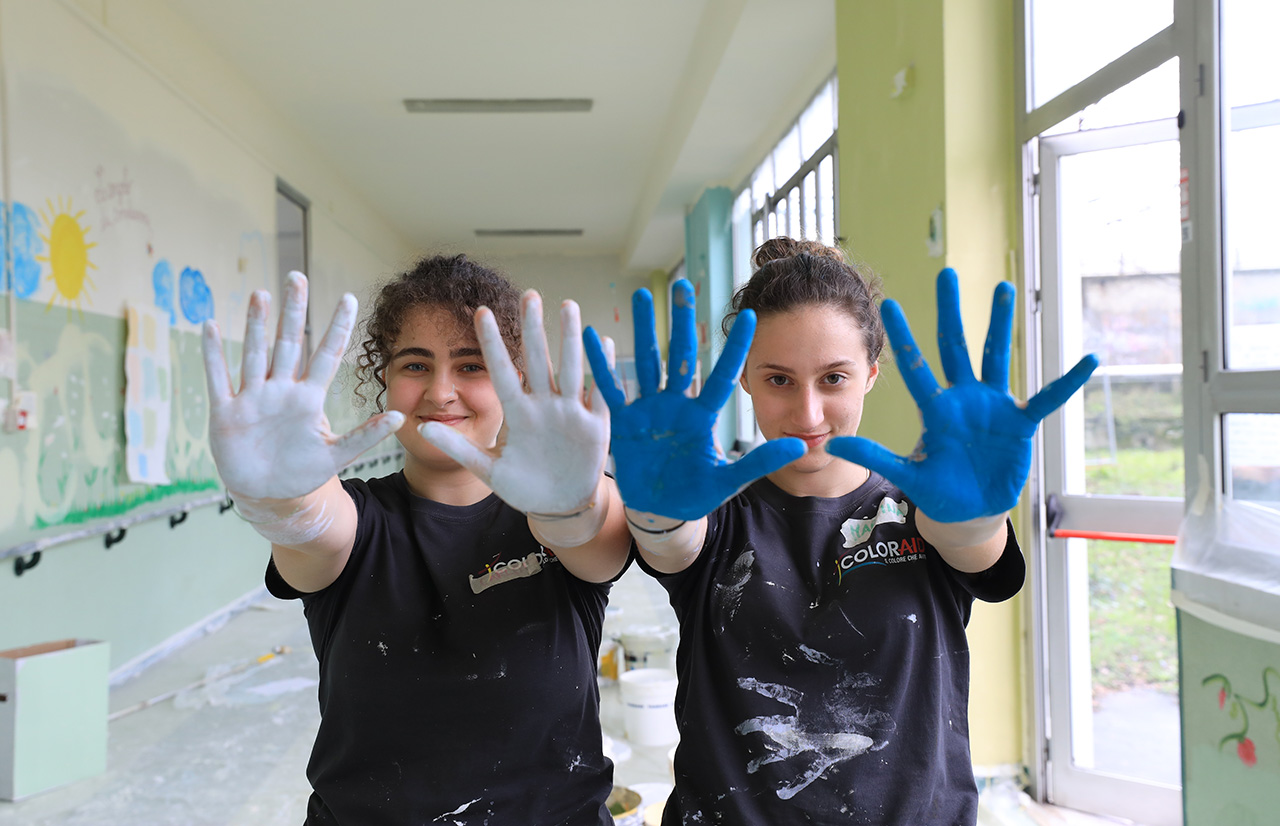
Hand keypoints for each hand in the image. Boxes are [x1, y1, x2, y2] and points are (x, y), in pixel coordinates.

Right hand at [202, 272, 403, 500]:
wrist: (268, 494)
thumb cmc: (302, 471)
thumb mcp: (337, 455)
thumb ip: (364, 436)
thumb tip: (398, 417)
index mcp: (309, 398)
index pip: (326, 355)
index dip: (337, 328)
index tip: (349, 298)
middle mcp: (281, 390)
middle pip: (288, 344)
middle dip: (293, 313)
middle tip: (297, 277)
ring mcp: (253, 399)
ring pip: (254, 355)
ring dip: (255, 326)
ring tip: (260, 294)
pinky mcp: (227, 413)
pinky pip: (219, 379)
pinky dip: (213, 355)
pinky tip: (210, 325)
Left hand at [419, 291, 608, 514]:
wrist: (557, 506)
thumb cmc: (523, 486)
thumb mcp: (488, 470)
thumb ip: (459, 448)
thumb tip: (423, 428)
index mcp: (519, 414)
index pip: (503, 371)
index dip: (493, 344)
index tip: (480, 313)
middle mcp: (545, 407)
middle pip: (539, 361)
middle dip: (535, 329)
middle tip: (530, 295)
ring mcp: (570, 414)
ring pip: (571, 368)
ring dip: (572, 338)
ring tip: (569, 305)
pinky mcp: (595, 427)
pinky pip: (600, 394)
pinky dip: (604, 370)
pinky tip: (604, 343)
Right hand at [583, 279, 804, 520]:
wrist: (660, 511)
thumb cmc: (696, 494)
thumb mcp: (729, 481)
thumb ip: (759, 462)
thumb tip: (800, 447)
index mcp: (702, 415)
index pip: (722, 375)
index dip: (735, 348)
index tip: (749, 316)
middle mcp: (676, 405)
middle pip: (680, 355)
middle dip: (681, 320)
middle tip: (683, 284)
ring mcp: (649, 410)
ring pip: (646, 361)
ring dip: (644, 329)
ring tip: (642, 295)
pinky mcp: (624, 422)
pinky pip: (611, 389)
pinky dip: (601, 364)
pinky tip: (593, 336)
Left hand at [826, 268, 1097, 522]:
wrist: (969, 510)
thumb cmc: (938, 488)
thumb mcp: (906, 473)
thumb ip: (876, 455)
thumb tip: (833, 444)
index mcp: (935, 409)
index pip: (915, 367)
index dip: (903, 338)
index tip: (889, 304)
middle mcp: (963, 399)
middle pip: (955, 346)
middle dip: (951, 310)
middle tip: (947, 273)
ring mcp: (993, 407)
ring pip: (996, 356)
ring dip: (1001, 322)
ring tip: (1003, 287)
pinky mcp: (1020, 423)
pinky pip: (1047, 398)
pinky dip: (1067, 382)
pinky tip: (1088, 360)